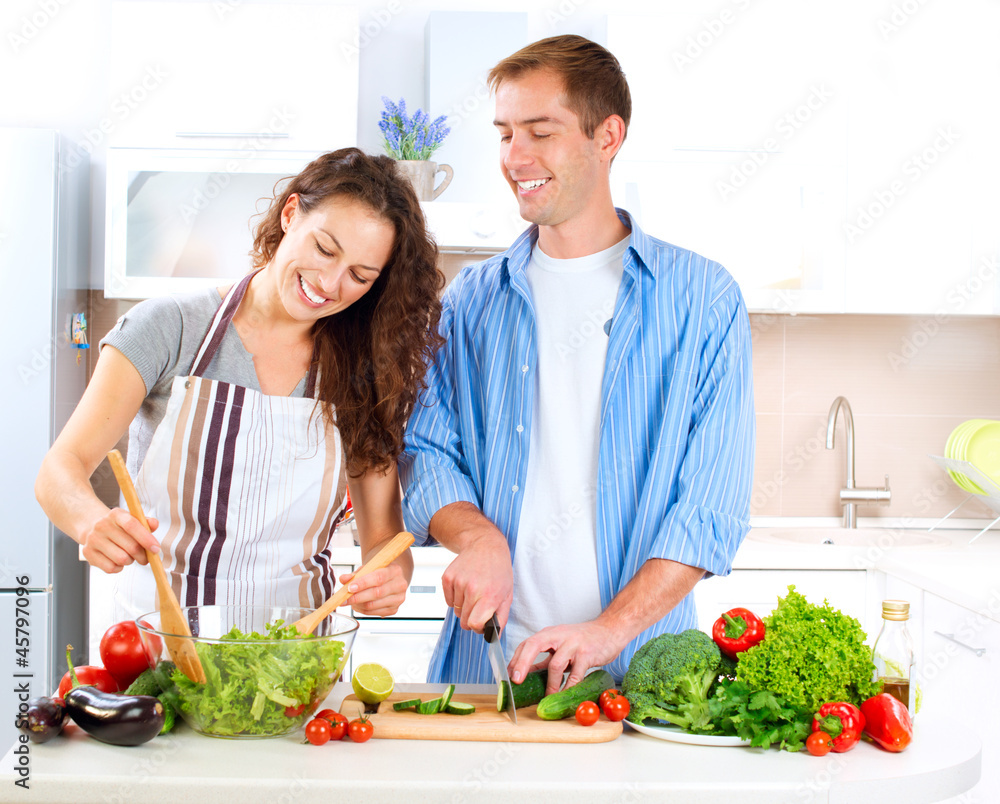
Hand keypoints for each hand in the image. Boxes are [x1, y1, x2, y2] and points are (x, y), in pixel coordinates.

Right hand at [79, 509, 159, 573]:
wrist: (91, 526)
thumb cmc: (119, 526)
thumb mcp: (132, 519)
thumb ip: (146, 522)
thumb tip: (154, 524)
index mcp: (116, 514)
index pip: (132, 525)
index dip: (146, 538)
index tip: (156, 549)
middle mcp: (102, 525)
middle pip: (131, 547)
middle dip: (143, 555)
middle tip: (145, 557)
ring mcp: (93, 539)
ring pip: (121, 559)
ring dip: (130, 561)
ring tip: (129, 556)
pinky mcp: (88, 553)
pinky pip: (111, 568)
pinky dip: (119, 568)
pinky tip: (118, 561)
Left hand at [340, 562, 408, 617]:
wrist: (389, 579)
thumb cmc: (377, 573)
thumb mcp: (366, 569)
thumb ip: (354, 574)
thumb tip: (343, 579)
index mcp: (394, 570)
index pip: (379, 578)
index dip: (363, 583)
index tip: (349, 588)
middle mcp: (400, 584)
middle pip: (377, 593)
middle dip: (357, 597)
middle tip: (344, 599)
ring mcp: (398, 598)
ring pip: (374, 605)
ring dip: (358, 605)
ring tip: (350, 601)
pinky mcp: (394, 609)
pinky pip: (374, 612)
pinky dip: (363, 610)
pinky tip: (359, 605)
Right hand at [442, 530, 512, 633]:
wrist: (485, 545)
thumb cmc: (498, 570)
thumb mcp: (507, 594)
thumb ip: (501, 618)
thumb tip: (493, 635)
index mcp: (489, 596)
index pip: (474, 624)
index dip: (478, 627)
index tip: (481, 623)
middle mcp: (472, 589)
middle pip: (463, 621)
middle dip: (470, 618)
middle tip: (479, 607)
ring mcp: (458, 582)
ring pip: (455, 611)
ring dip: (463, 607)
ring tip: (473, 592)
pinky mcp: (448, 577)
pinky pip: (448, 600)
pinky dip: (455, 598)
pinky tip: (465, 586)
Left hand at [508, 620, 627, 694]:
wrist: (610, 630)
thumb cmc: (584, 639)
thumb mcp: (560, 646)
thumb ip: (545, 659)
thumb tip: (526, 673)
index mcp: (549, 634)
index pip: (526, 643)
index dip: (516, 659)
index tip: (509, 675)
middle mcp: (559, 636)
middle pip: (534, 646)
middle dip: (522, 664)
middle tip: (517, 681)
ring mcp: (573, 644)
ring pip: (556, 664)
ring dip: (550, 684)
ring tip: (547, 696)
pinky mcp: (587, 654)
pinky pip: (576, 674)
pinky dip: (569, 687)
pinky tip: (565, 694)